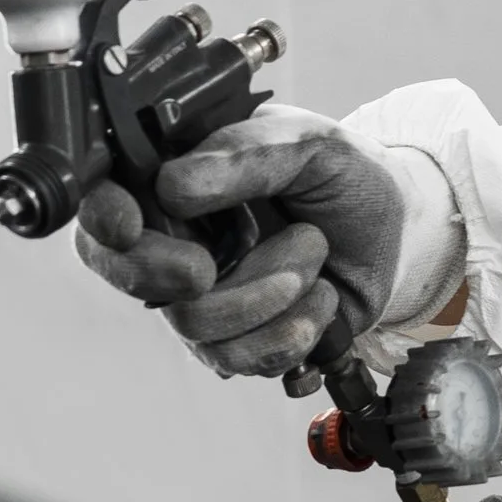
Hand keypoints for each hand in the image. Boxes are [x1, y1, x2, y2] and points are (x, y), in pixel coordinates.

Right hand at [75, 105, 463, 380]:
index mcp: (178, 177)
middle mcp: (180, 239)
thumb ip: (244, 154)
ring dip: (263, 298)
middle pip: (130, 275)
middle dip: (171, 274)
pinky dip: (289, 333)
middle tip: (209, 267)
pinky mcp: (240, 338)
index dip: (102, 220)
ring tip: (313, 256)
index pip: (104, 203)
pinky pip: (237, 358)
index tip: (130, 226)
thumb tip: (173, 185)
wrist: (399, 232)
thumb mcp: (307, 142)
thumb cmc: (345, 175)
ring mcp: (206, 295)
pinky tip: (321, 301)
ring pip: (192, 325)